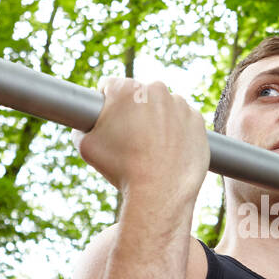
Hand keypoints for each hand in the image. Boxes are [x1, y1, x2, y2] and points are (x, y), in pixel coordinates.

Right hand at [78, 77, 209, 210]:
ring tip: (151, 147)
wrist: (160, 192)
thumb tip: (85, 124)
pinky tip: (169, 150)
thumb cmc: (121, 169)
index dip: (105, 103)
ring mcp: (180, 104)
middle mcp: (155, 89)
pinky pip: (184, 120)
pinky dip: (177, 131)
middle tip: (130, 138)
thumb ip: (81, 126)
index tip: (109, 120)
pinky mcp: (197, 120)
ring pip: (163, 106)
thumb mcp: (85, 146)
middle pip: (139, 95)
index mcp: (126, 89)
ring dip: (157, 119)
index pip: (110, 86)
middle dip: (133, 111)